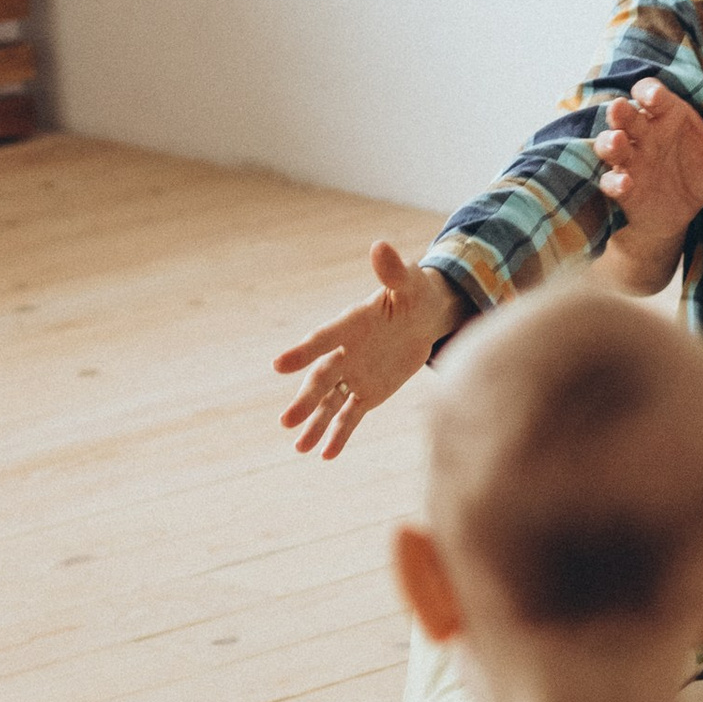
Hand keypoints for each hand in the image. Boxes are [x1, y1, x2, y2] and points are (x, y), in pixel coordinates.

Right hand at [275, 241, 465, 457]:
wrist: (424, 318)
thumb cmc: (414, 293)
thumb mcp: (409, 282)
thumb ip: (392, 270)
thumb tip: (381, 246)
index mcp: (349, 324)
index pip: (322, 339)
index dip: (302, 352)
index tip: (278, 365)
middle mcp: (345, 353)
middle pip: (321, 379)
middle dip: (305, 400)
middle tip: (286, 422)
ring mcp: (354, 375)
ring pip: (330, 403)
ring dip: (315, 423)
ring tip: (299, 447)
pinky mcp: (368, 393)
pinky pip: (350, 416)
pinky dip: (339, 434)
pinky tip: (325, 454)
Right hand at [595, 78, 702, 249]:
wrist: (685, 211)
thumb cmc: (700, 171)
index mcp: (665, 116)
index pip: (651, 93)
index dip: (649, 91)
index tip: (654, 97)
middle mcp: (643, 133)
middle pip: (624, 115)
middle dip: (620, 111)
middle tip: (619, 108)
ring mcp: (630, 159)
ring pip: (609, 144)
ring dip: (610, 142)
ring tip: (618, 141)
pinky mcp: (622, 187)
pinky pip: (610, 181)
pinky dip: (615, 182)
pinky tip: (626, 183)